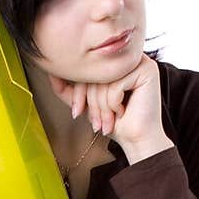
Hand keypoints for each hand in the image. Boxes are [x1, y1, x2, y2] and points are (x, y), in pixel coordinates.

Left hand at [47, 53, 164, 151]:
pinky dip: (114, 103)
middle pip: (95, 73)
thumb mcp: (87, 104)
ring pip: (105, 79)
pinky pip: (117, 83)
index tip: (77, 113)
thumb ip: (70, 89)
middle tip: (96, 123)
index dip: (78, 93)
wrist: (137, 140)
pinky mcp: (147, 70)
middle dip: (91, 103)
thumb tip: (51, 73)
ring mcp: (138, 61)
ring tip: (110, 120)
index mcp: (114, 62)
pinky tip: (123, 111)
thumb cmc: (116, 123)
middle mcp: (126, 58)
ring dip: (102, 107)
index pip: (87, 69)